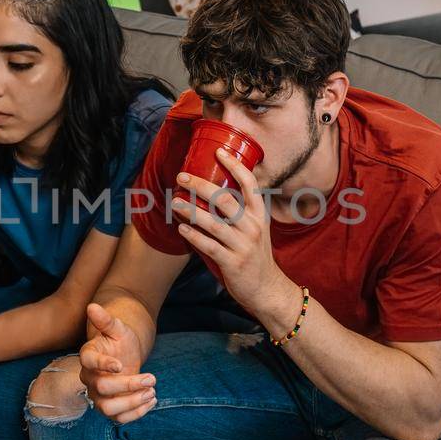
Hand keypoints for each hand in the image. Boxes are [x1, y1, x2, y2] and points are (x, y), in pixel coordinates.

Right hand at [79, 303, 156, 423]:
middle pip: (102, 388)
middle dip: (128, 385)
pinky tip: (152, 401)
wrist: (125, 356)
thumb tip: (92, 306)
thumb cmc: (119, 341)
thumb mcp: (117, 328)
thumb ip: (106, 320)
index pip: (89, 362)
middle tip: (152, 377)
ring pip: (108, 409)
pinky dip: (137, 413)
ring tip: (152, 392)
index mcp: (88, 357)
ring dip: (132, 403)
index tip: (120, 364)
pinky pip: (119, 419)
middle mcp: (90, 379)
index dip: (103, 364)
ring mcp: (98, 396)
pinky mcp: (111, 408)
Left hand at [172, 151, 297, 321]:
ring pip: (213, 222)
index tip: (218, 151)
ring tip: (174, 202)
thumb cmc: (255, 255)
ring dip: (191, 210)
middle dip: (201, 186)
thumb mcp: (255, 229)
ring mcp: (243, 245)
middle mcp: (252, 226)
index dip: (235, 165)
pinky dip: (194, 236)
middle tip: (182, 177)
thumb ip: (239, 212)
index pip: (249, 184)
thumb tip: (210, 191)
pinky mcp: (233, 262)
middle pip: (225, 199)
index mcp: (258, 214)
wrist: (266, 288)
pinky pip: (209, 246)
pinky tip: (182, 228)